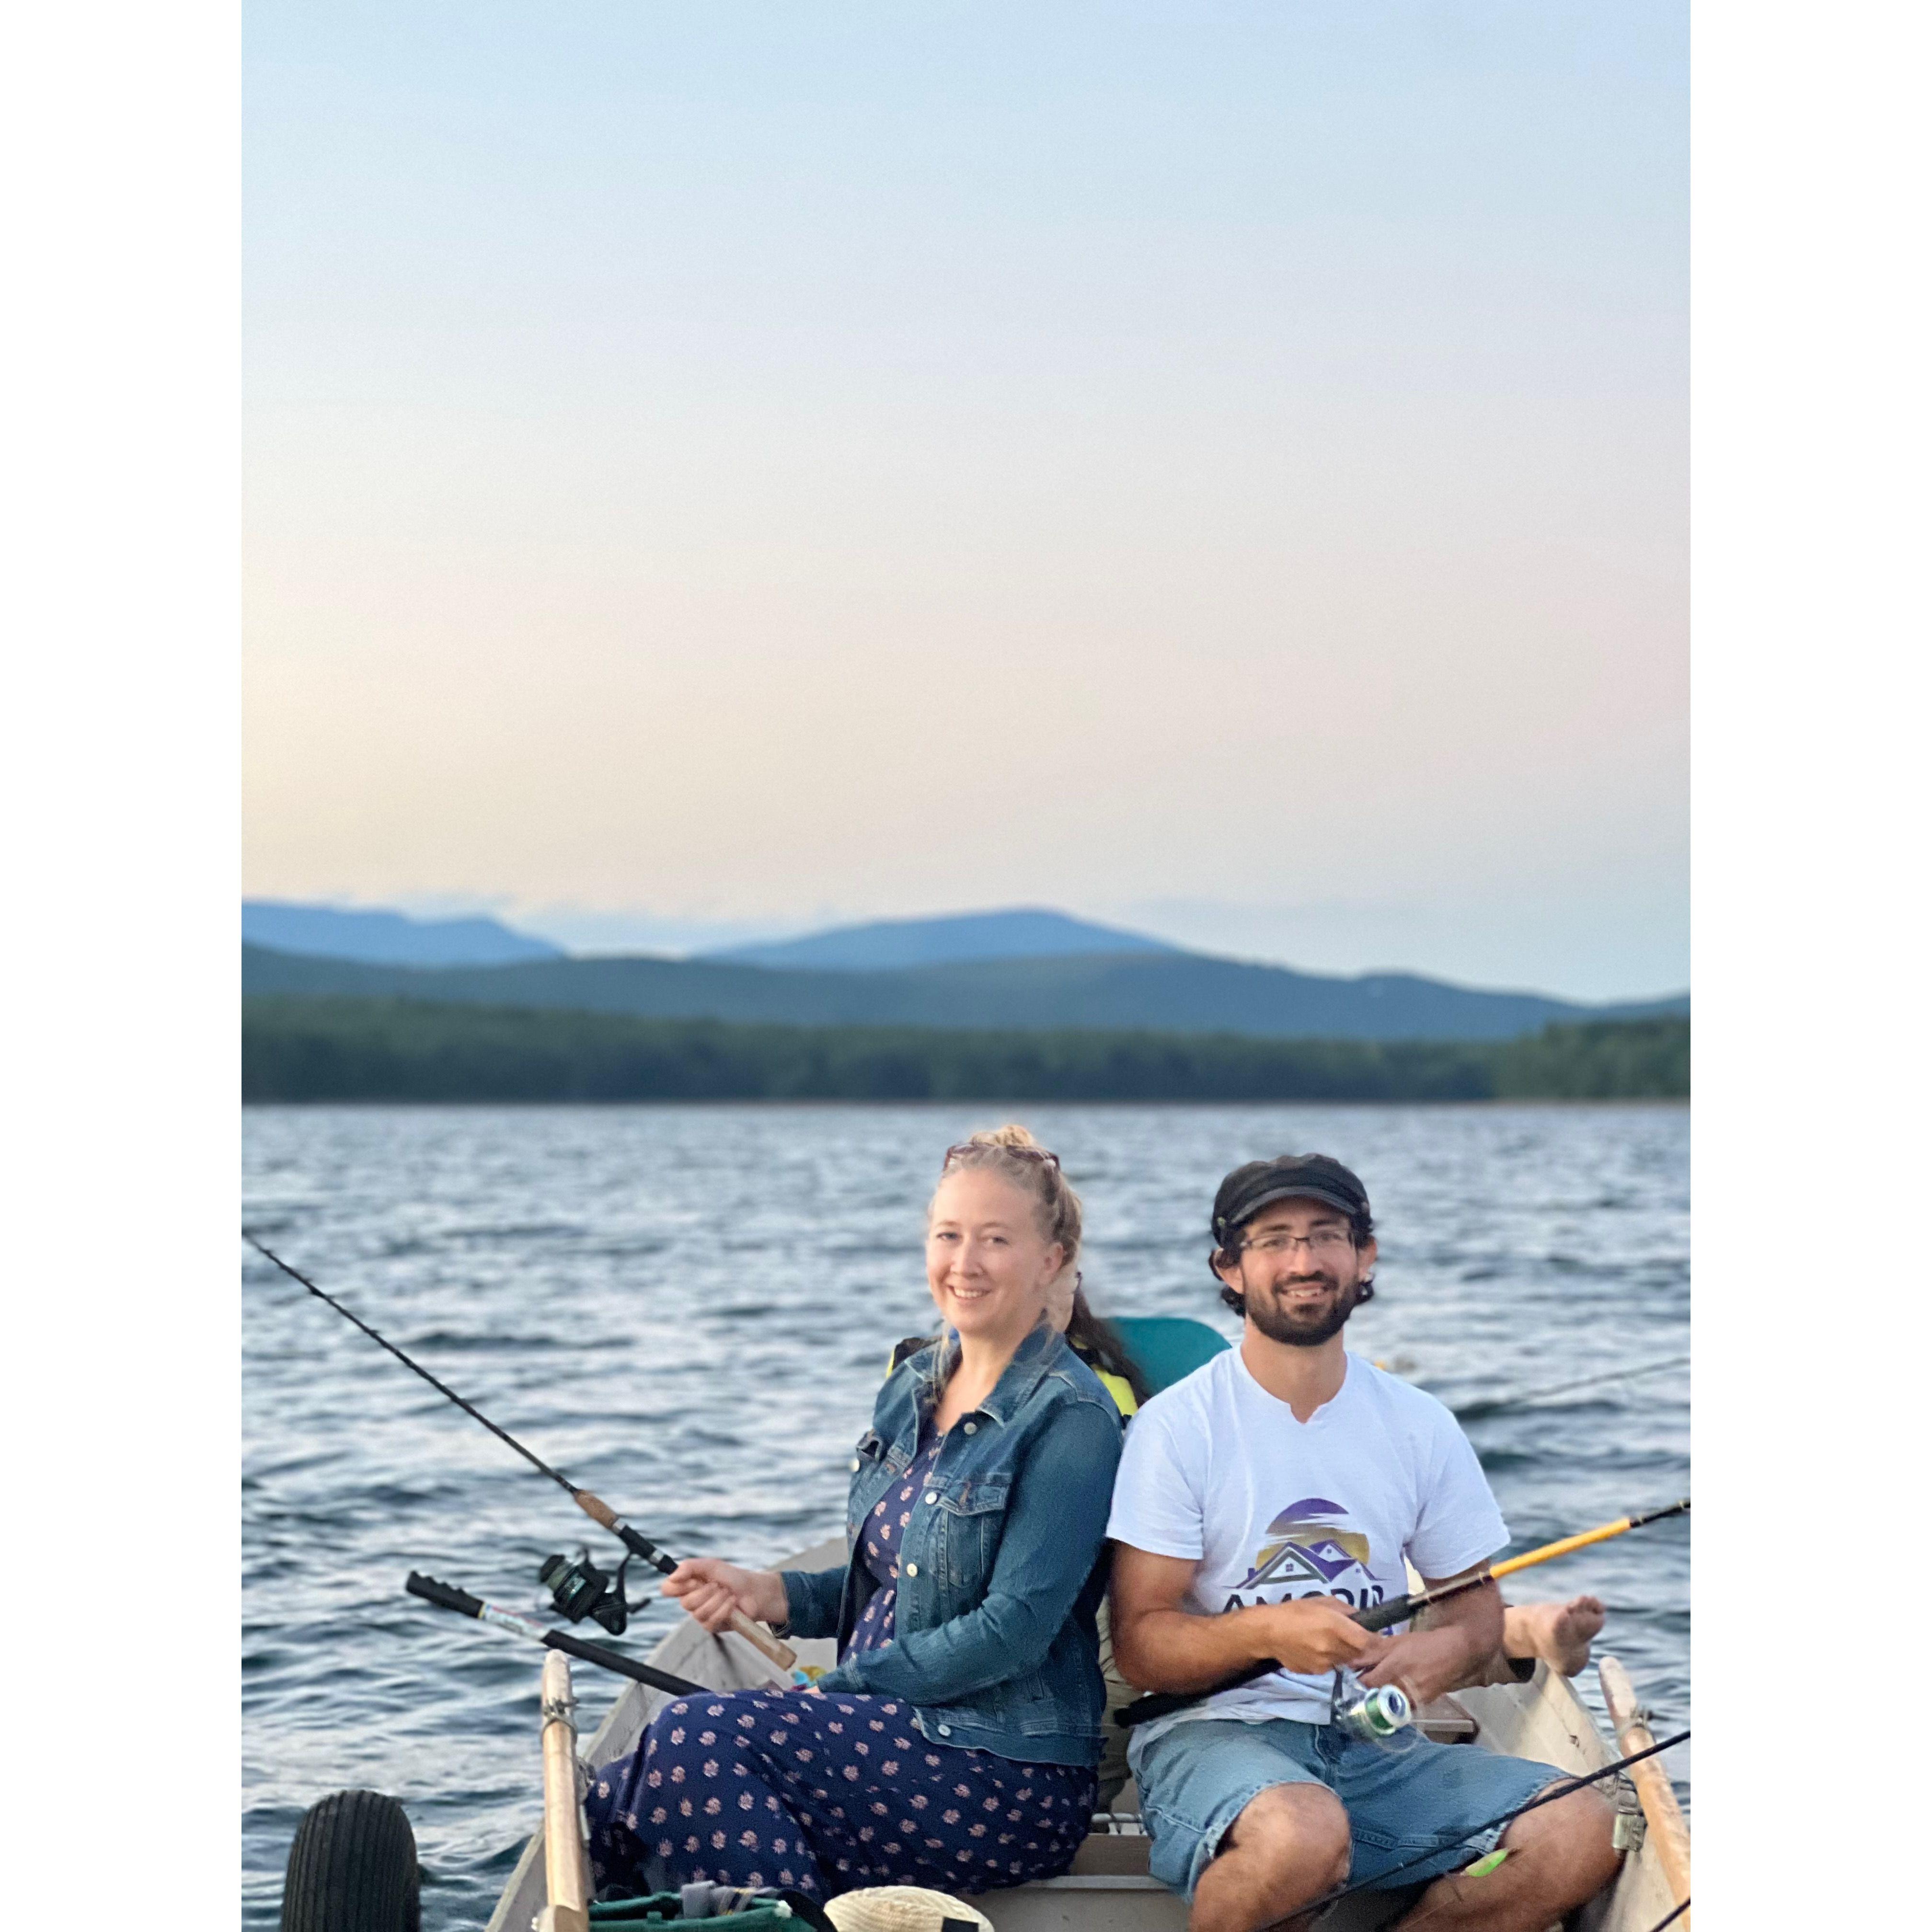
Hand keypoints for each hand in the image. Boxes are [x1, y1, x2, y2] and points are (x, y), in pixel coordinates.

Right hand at [661, 1558, 787, 1633]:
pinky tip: (732, 1603)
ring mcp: (700, 1615)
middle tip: (718, 1585)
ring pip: (699, 1612)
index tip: (692, 1580)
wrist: (752, 1591)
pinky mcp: (711, 1626)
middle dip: (705, 1591)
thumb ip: (690, 1566)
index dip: (675, 1586)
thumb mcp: (712, 1565)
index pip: (667, 1589)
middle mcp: (690, 1601)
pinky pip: (712, 1620)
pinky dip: (725, 1608)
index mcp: (687, 1585)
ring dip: (718, 1599)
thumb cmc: (731, 1577)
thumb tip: (673, 1575)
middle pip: (685, 1603)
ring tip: (728, 1593)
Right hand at [1248, 1596, 1380, 1674]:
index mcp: (1335, 1627)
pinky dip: (1329, 1660)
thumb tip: (1361, 1619)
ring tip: (1329, 1642)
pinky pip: (1330, 1667)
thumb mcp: (1322, 1601)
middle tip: (1350, 1637)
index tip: (1376, 1637)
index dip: (1375, 1640)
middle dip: (1358, 1647)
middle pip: (1358, 1653)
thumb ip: (1345, 1610)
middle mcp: (1333, 1648)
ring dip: (1344, 1654)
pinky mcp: (1316, 1673)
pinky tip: (1316, 1650)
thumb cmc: (1296, 1611)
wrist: (1270, 1632)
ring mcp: (1325, 1663)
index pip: (1367, 1640)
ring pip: (1345, 1661)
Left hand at [1353, 1629, 1468, 1705]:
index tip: (1357, 1676)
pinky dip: (1397, 1701)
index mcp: (1394, 1667)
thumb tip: (1351, 1661)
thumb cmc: (1424, 1644)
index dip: (1359, 1681)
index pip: (1366, 1683)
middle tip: (1369, 1682)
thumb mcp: (1397, 1642)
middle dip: (1369, 1690)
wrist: (1455, 1654)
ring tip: (1384, 1686)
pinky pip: (1403, 1707)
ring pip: (1389, 1703)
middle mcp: (1402, 1686)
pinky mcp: (1422, 1704)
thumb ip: (1373, 1652)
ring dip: (1383, 1697)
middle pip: (1376, 1695)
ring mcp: (1413, 1698)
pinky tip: (1398, 1691)